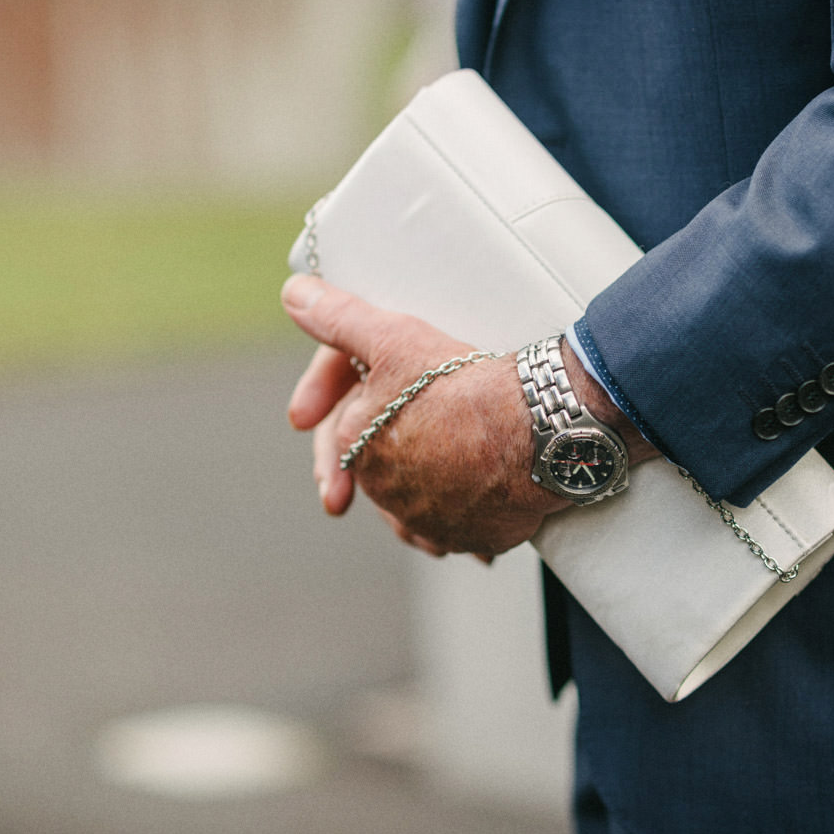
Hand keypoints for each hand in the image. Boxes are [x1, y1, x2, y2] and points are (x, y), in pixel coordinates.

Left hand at [281, 275, 571, 557]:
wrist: (537, 428)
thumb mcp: (393, 338)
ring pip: (412, 505)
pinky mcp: (475, 539)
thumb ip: (339, 319)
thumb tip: (295, 294)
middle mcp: (388, 495)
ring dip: (413, 492)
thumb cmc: (462, 384)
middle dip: (378, 459)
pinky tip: (464, 501)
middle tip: (389, 440)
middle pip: (377, 472)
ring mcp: (432, 522)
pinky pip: (454, 531)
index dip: (333, 405)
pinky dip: (455, 516)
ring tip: (427, 473)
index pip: (338, 433)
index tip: (323, 412)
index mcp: (358, 449)